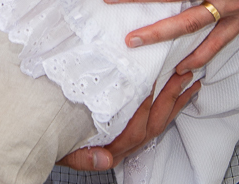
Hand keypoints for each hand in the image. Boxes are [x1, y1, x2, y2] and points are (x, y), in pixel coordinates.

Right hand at [58, 71, 201, 170]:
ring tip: (189, 80)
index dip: (143, 111)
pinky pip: (159, 119)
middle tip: (181, 76)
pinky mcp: (135, 131)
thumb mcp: (65, 152)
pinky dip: (173, 105)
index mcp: (111, 150)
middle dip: (169, 101)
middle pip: (154, 125)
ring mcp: (132, 140)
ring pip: (160, 122)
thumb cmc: (57, 142)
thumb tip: (105, 161)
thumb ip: (83, 158)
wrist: (49, 140)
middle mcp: (125, 147)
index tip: (150, 86)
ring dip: (176, 101)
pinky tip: (181, 91)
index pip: (134, 133)